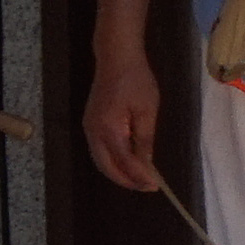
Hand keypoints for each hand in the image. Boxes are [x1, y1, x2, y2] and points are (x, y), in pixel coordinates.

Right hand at [87, 35, 164, 198]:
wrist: (115, 57)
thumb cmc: (135, 80)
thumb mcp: (147, 110)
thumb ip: (145, 140)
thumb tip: (146, 164)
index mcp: (110, 129)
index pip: (124, 162)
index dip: (139, 176)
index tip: (155, 186)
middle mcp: (94, 132)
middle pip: (106, 167)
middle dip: (126, 180)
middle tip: (146, 186)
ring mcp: (89, 128)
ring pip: (100, 160)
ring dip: (118, 172)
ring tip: (139, 177)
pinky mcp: (90, 123)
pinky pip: (98, 150)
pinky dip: (112, 161)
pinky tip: (127, 160)